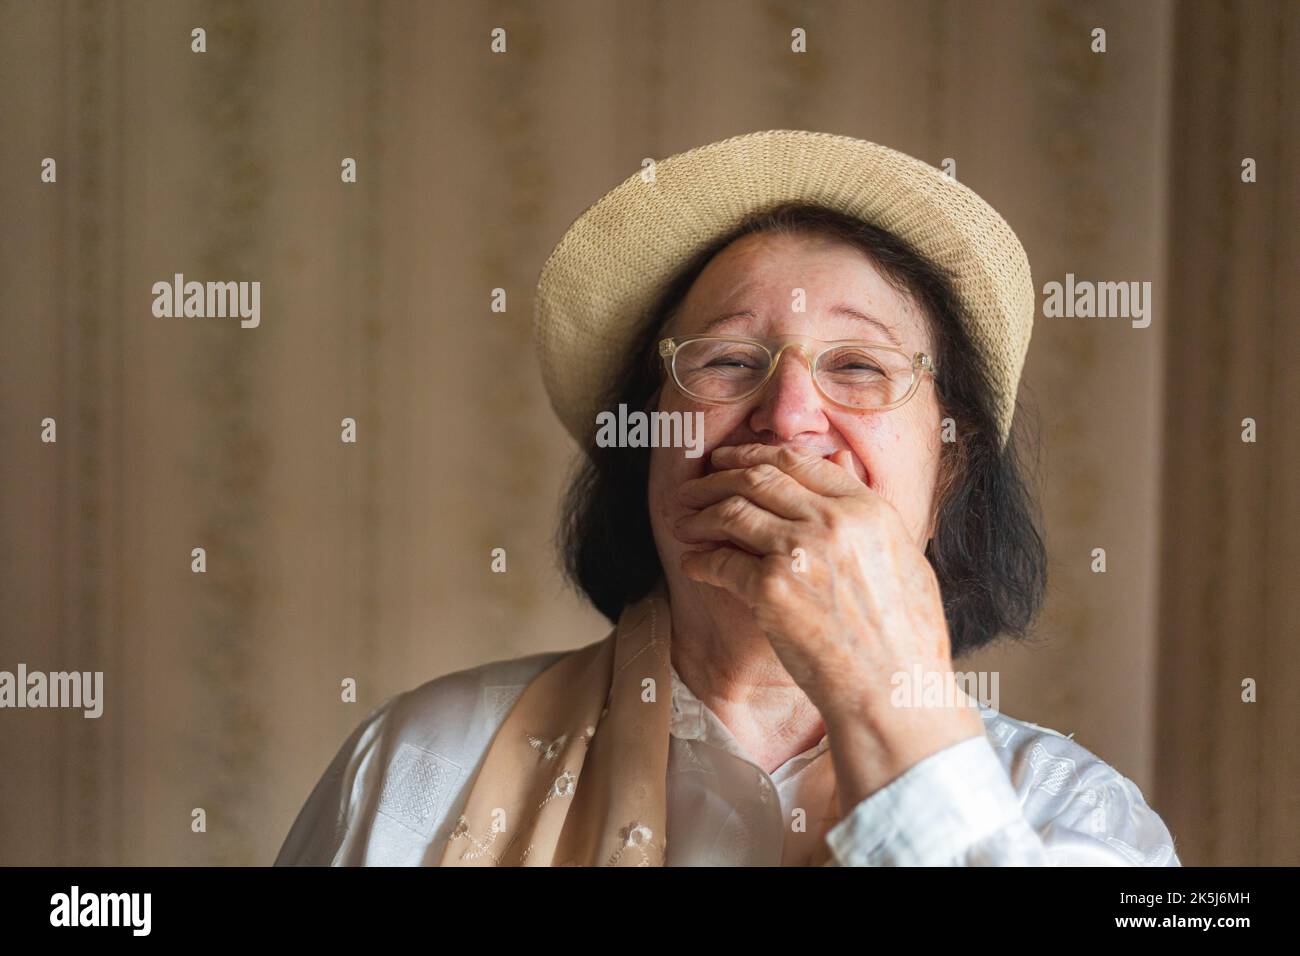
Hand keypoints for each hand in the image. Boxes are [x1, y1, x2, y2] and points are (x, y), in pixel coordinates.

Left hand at [674, 442, 984, 794]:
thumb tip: (841, 467)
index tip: (733, 459)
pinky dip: (700, 561)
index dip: (757, 454)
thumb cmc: (906, 638)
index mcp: (867, 510)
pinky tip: (693, 564)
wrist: (894, 692)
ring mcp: (799, 553)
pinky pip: (720, 562)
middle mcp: (832, 522)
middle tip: (694, 485)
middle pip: (759, 478)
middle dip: (717, 477)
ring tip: (683, 522)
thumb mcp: (904, 558)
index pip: (799, 461)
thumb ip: (868, 514)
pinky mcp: (771, 590)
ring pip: (732, 512)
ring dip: (699, 514)